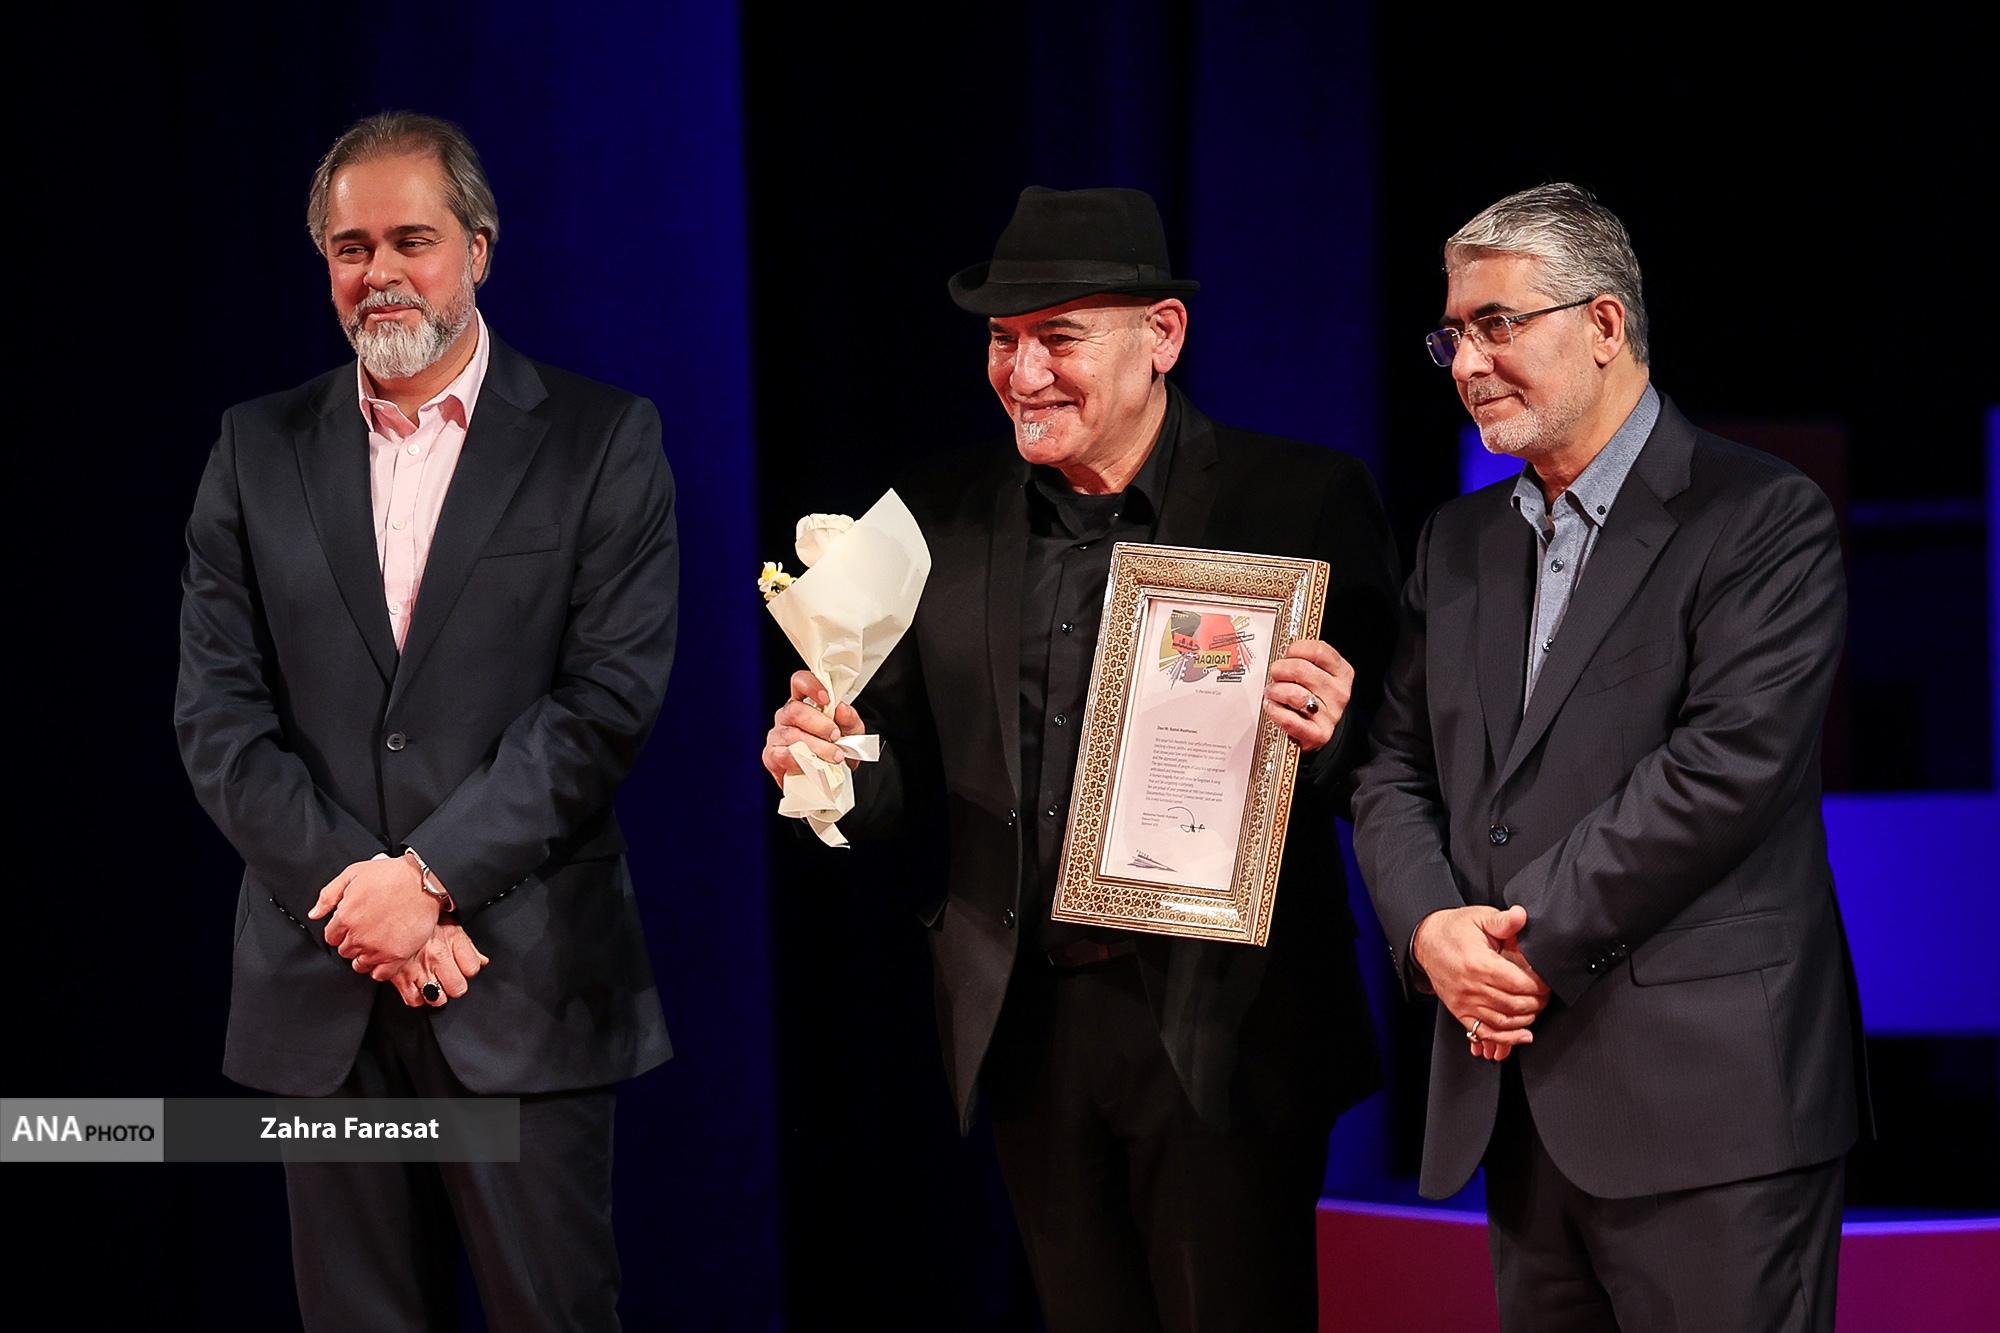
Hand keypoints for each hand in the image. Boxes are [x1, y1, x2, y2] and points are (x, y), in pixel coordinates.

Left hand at [309, 855, 441, 970]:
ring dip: (365, 956)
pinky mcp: (397, 956)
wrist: (424, 882)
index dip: (340, 931)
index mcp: (345, 917)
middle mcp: (359, 937)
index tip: (350, 925)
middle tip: (366, 931)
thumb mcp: (353, 873)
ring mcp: (378, 948)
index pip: (331, 937)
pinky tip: (384, 957)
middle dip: (352, 942)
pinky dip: (380, 969)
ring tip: (376, 942)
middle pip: (345, 951)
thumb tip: (314, 914)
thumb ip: (329, 895)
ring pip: (360, 964)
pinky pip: (380, 975)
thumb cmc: (391, 874)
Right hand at [376, 919, 490, 1006]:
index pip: (472, 968)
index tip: (462, 968)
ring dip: (436, 994)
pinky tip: (417, 987)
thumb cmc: (422, 919)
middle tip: (447, 979)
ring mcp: (417, 968)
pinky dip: (416, 997)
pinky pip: (414, 1000)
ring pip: (437, 998)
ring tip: (433, 984)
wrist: (389, 912)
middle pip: (457, 988)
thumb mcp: (449, 925)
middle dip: (453, 985)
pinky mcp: (398, 977)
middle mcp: (436, 956)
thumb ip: (468, 946)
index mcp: (451, 939)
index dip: (468, 970)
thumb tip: (483, 962)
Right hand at [763, 670, 866, 787]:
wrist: (830, 778)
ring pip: (791, 734)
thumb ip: (849, 719)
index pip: (800, 682)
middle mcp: (787, 715)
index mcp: (804, 702)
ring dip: (816, 746)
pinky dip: (800, 760)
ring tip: (833, 755)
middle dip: (819, 724)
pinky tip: (813, 764)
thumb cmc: (836, 749)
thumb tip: (842, 709)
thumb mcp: (852, 732)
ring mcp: (777, 735)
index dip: (811, 686)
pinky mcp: (771, 756)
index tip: (826, 699)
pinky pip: (781, 755)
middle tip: (835, 736)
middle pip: (795, 710)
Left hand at [1263, 639, 1352, 751]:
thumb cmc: (1312, 698)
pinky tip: (1272, 707)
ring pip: (1294, 693)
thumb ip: (1305, 660)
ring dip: (1275, 691)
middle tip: (1274, 674)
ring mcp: (1330, 715)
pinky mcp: (1318, 734)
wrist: (1318, 732)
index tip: (1287, 654)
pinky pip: (1289, 719)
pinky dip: (1275, 711)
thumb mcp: (1317, 675)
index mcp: (1342, 673)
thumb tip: (1283, 650)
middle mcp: (1339, 693)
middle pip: (1301, 670)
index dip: (1296, 649)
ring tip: (1272, 692)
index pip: (1318, 651)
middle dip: (1279, 669)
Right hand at [1412, 905, 1551, 1058]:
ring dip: (1525, 1019)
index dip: (1539, 986)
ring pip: (1503, 1021)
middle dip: (1537, 1003)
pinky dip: (1506, 1039)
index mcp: (1479, 963)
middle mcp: (1471, 987)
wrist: (1425, 941)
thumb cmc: (1455, 929)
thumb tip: (1521, 915)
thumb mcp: (1480, 917)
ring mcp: (1464, 1002)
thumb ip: (1504, 920)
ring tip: (1536, 1008)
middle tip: (1545, 995)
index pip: (1518, 983)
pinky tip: (1522, 1035)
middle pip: (1514, 1005)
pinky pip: (1484, 1033)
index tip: (1547, 982)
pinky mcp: (1459, 1011)